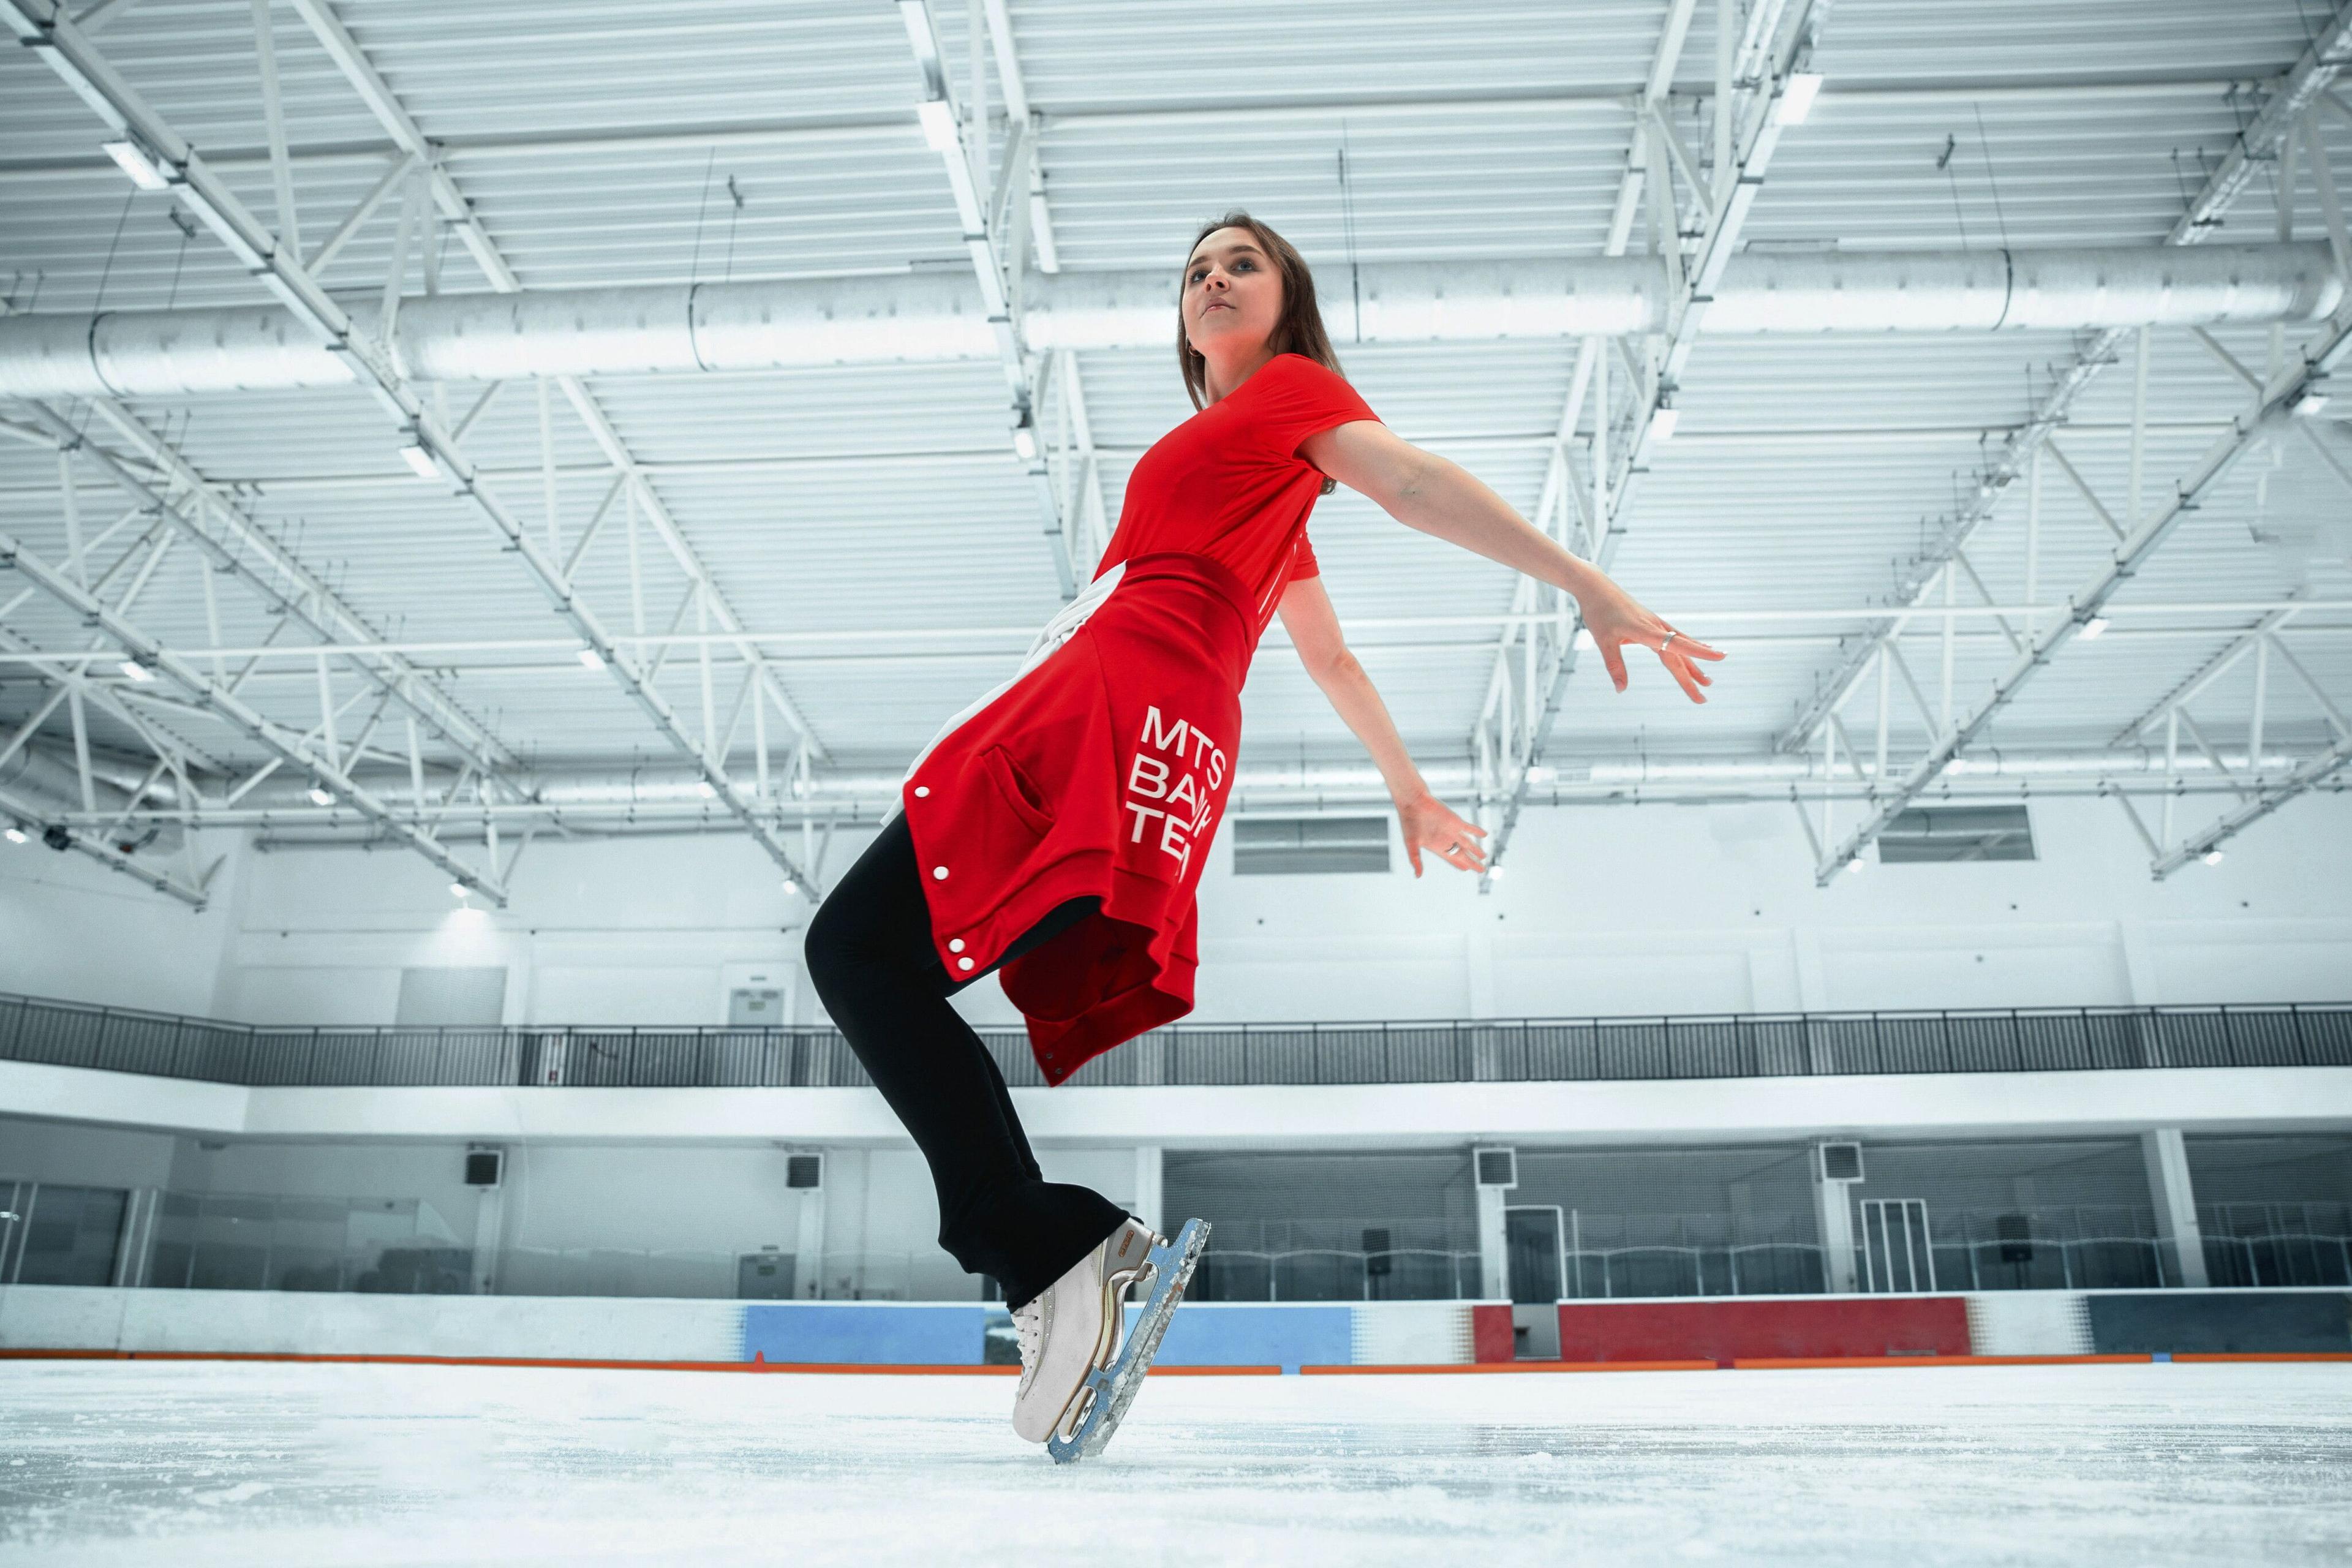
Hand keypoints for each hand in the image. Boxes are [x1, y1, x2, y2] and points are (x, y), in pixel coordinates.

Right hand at [1397, 789, 1487, 877]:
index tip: (1466, 870)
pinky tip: (1484, 835)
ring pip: (1468, 843)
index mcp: (1436, 847)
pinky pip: (1469, 828)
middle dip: (1472, 863)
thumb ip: (1416, 860)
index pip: (1452, 859)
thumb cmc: (1410, 822)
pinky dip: (1477, 831)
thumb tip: (1418, 875)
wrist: (1413, 803)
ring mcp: (1452, 830)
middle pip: (1463, 854)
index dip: (1460, 865)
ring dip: (1476, 850)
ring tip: (1484, 856)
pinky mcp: (1456, 821)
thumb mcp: (1411, 844)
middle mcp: (1446, 840)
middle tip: (1481, 870)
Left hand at [1575, 575, 1724, 702]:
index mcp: (1646, 631)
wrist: (1596, 587)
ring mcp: (1656, 624)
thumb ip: (1615, 665)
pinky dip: (1688, 646)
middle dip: (1691, 678)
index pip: (1677, 645)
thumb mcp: (1603, 641)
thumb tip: (1621, 690)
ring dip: (1693, 665)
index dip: (1699, 652)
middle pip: (1678, 656)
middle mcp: (1656, 627)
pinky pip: (1675, 637)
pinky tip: (1699, 648)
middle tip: (1703, 700)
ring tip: (1707, 681)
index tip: (1720, 657)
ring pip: (1680, 648)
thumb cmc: (1599, 612)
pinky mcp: (1652, 622)